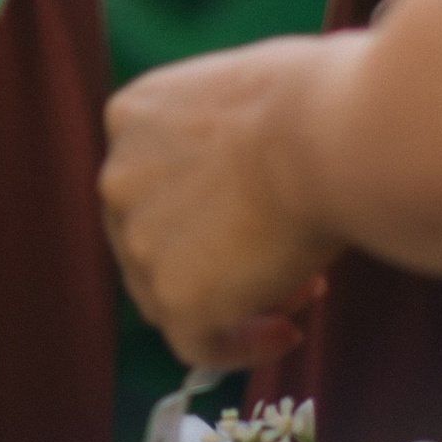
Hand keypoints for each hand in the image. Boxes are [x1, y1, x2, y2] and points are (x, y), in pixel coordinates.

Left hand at [97, 37, 342, 370]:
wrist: (324, 136)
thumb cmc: (314, 102)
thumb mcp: (240, 95)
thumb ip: (217, 138)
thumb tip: (246, 174)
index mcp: (131, 117)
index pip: (152, 182)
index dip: (205, 209)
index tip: (256, 216)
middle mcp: (118, 178)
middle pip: (156, 243)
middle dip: (219, 257)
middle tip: (285, 262)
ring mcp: (140, 242)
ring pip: (176, 296)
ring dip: (236, 298)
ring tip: (303, 291)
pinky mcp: (174, 298)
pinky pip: (199, 345)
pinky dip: (242, 345)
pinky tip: (287, 332)